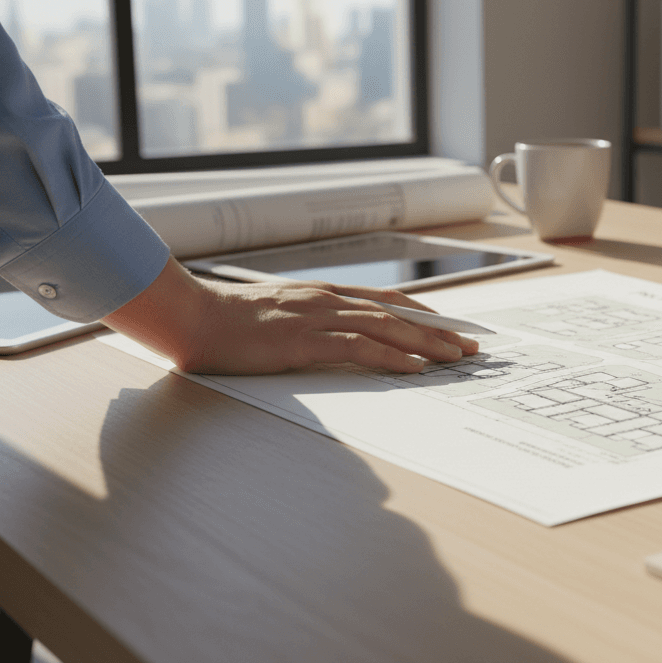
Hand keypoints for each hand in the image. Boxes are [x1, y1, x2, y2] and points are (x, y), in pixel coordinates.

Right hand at [102, 258, 479, 374]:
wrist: (189, 316)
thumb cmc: (225, 323)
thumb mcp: (275, 320)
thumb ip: (305, 325)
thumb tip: (328, 342)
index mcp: (321, 295)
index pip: (384, 300)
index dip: (422, 313)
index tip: (451, 326)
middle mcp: (326, 300)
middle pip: (396, 312)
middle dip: (438, 330)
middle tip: (471, 346)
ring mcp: (316, 317)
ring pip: (386, 327)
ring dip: (426, 343)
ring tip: (457, 358)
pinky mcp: (304, 339)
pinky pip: (358, 347)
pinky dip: (391, 356)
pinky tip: (415, 367)